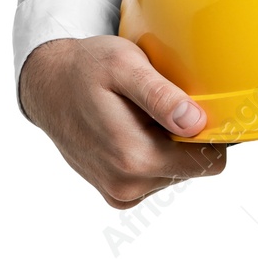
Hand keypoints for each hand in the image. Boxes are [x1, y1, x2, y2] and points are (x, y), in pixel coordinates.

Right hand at [19, 36, 226, 207]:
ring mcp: (119, 193)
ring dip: (165, 146)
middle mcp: (128, 185)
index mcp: (136, 158)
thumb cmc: (86, 68)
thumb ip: (162, 96)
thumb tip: (196, 123)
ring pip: (175, 173)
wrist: (47, 86)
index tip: (191, 109)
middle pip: (193, 167)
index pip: (210, 161)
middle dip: (184, 138)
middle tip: (156, 109)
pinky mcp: (115, 194)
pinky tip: (129, 133)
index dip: (208, 133)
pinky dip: (150, 157)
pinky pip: (154, 178)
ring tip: (137, 118)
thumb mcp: (125, 65)